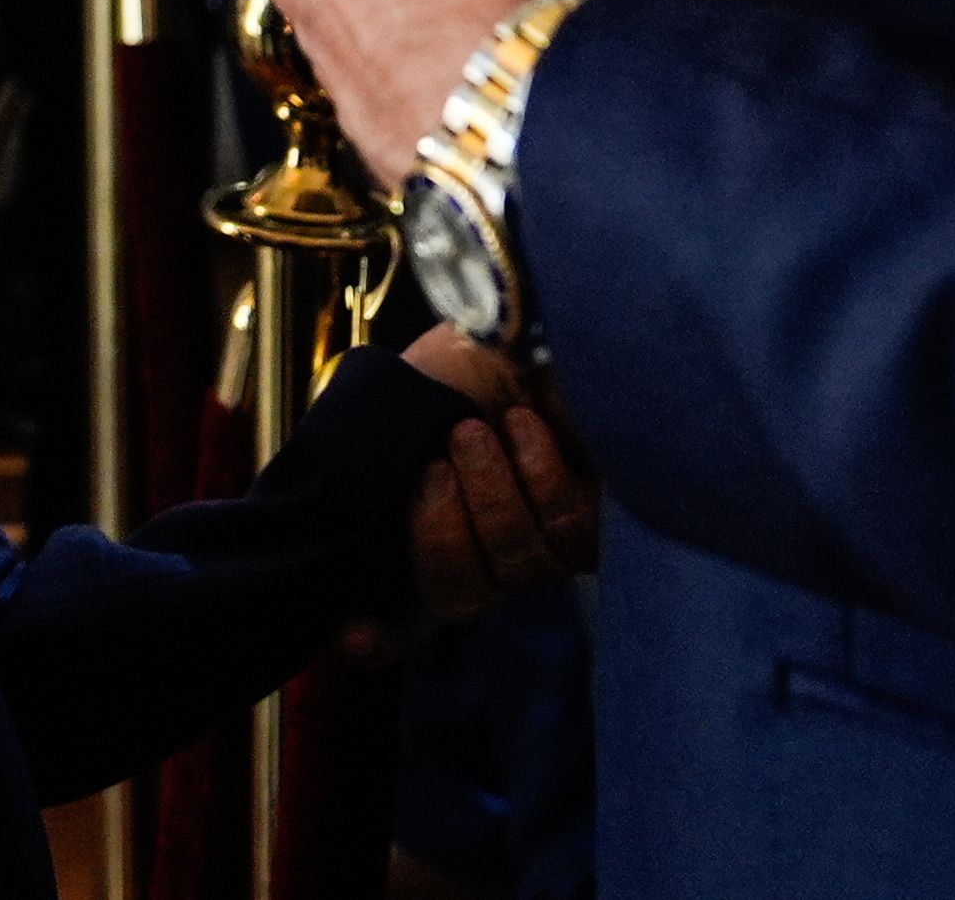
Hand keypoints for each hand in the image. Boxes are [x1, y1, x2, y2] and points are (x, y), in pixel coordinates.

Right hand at [397, 330, 602, 622]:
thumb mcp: (416, 391)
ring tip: (477, 432)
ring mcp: (545, 545)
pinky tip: (528, 429)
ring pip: (510, 568)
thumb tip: (375, 512)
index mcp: (428, 518)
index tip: (354, 638)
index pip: (399, 604)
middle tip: (434, 465)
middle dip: (435, 535)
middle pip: (454, 597)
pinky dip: (536, 478)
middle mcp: (485, 545)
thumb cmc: (481, 350)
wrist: (541, 316)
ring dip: (488, 495)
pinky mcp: (600, 529)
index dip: (379, 633)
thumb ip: (386, 448)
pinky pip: (562, 535)